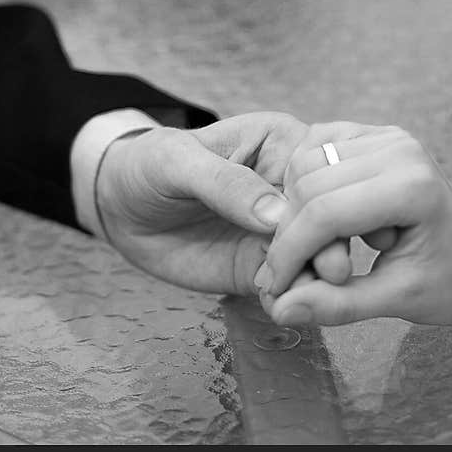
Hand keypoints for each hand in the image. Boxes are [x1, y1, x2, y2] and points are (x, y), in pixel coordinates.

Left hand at [95, 112, 308, 296]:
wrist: (121, 207)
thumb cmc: (149, 166)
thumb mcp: (177, 162)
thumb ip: (226, 183)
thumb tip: (276, 214)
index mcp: (282, 145)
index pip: (318, 175)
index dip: (325, 206)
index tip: (330, 235)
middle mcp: (290, 188)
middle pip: (326, 220)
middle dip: (329, 248)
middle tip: (329, 274)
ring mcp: (279, 231)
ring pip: (314, 259)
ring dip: (315, 281)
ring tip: (305, 298)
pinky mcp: (263, 266)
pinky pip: (289, 287)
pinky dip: (291, 300)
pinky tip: (281, 306)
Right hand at [262, 123, 451, 325]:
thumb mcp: (398, 302)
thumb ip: (338, 305)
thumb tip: (280, 310)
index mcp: (412, 188)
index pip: (323, 214)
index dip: (289, 253)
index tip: (273, 288)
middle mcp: (398, 149)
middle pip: (307, 186)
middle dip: (288, 236)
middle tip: (288, 276)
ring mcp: (385, 136)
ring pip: (303, 165)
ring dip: (292, 210)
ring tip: (311, 249)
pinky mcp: (372, 134)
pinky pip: (312, 150)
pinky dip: (301, 184)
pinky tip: (318, 218)